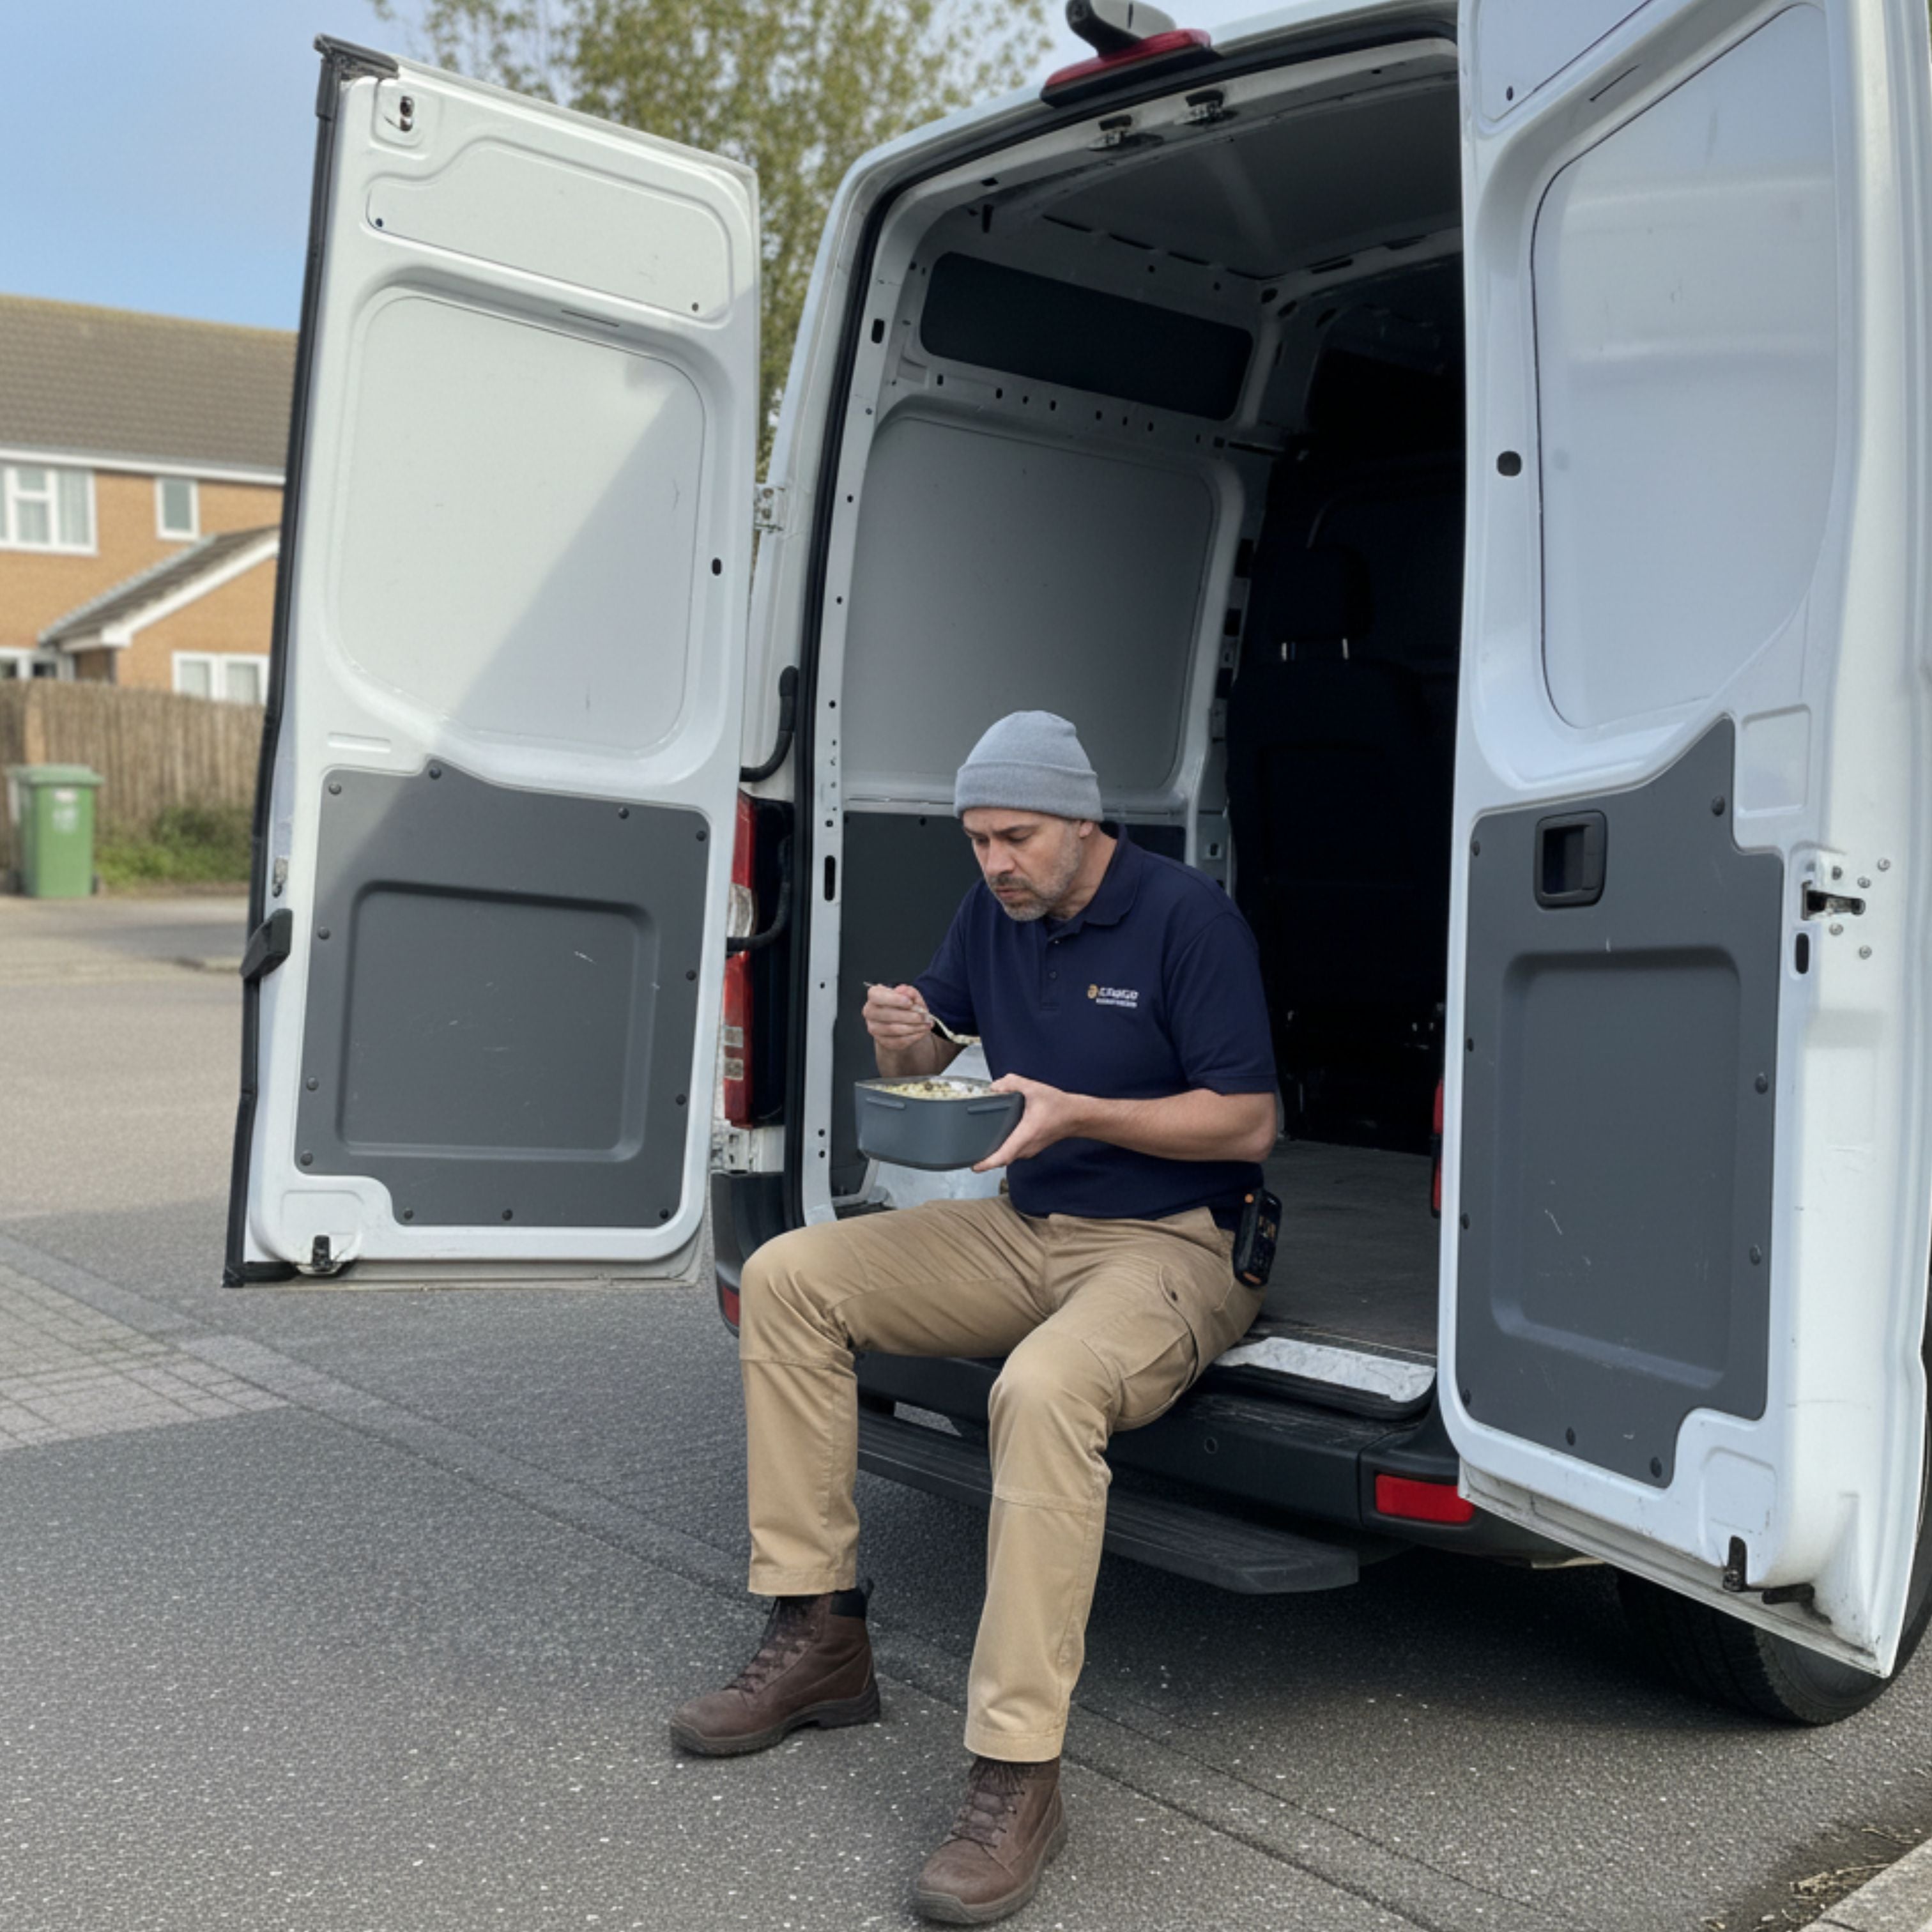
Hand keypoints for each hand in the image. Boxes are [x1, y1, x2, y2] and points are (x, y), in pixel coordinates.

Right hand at [864, 981, 936, 1051]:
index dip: (893, 999)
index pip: (876, 996)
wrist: (904, 1022)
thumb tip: (904, 991)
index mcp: (874, 995)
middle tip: (925, 1015)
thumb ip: (909, 991)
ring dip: (913, 1027)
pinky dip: (913, 1036)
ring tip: (927, 1023)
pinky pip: (898, 1041)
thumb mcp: (911, 995)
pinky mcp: (883, 1041)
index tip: (909, 1002)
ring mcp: (875, 1028)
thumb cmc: (905, 1005)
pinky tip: (922, 1031)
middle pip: (886, 1015)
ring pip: (893, 1029)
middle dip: (909, 1016)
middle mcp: (870, 1012)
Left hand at [973, 1073, 1088, 1172]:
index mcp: (1025, 1135)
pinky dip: (1004, 1150)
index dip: (987, 1163)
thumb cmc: (1058, 1105)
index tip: (974, 1166)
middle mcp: (1026, 1147)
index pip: (1003, 1155)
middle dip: (986, 1159)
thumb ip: (1013, 1083)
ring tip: (979, 1147)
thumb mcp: (1035, 1088)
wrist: (1076, 1116)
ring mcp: (1030, 1150)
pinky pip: (1014, 1152)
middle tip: (970, 1154)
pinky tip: (997, 1139)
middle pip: (1002, 1158)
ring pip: (1008, 1156)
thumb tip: (994, 1087)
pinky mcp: (1031, 1148)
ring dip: (995, 1154)